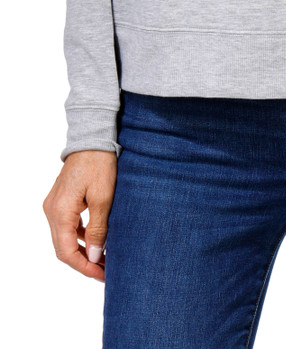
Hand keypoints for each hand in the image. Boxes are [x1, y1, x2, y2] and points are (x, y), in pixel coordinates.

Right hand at [43, 149, 117, 281]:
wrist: (92, 138)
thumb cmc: (99, 164)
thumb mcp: (103, 198)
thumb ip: (97, 230)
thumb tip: (94, 257)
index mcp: (59, 212)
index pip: (66, 252)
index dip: (84, 267)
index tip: (103, 276)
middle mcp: (51, 211)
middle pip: (63, 247)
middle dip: (84, 262)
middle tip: (106, 271)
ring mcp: (54, 205)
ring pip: (64, 237)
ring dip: (82, 250)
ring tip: (104, 259)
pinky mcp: (61, 199)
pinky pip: (67, 225)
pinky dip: (80, 236)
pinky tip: (96, 239)